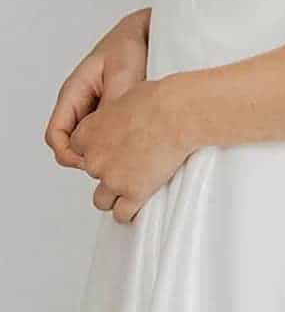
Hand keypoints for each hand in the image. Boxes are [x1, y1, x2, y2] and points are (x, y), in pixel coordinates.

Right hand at [45, 11, 150, 172]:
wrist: (147, 31)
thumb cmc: (130, 45)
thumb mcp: (123, 72)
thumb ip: (114, 102)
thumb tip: (110, 134)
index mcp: (73, 93)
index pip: (56, 135)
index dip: (69, 153)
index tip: (90, 161)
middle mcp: (81, 103)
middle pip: (71, 144)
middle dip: (89, 157)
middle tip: (115, 163)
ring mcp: (96, 108)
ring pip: (91, 141)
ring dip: (104, 150)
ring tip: (127, 154)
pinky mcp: (113, 111)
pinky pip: (108, 134)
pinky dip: (117, 142)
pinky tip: (137, 142)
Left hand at [67, 76, 193, 224]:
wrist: (177, 114)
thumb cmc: (158, 101)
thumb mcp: (125, 98)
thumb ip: (114, 114)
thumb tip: (123, 114)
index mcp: (89, 133)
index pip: (79, 150)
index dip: (98, 149)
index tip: (113, 147)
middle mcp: (95, 158)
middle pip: (92, 173)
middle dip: (109, 170)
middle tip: (131, 162)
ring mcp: (112, 178)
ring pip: (101, 200)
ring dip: (114, 195)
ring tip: (130, 189)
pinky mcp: (133, 193)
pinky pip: (122, 214)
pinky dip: (129, 211)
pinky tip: (137, 203)